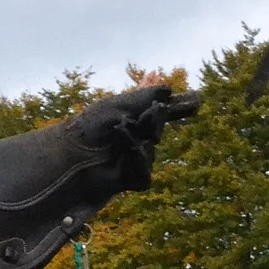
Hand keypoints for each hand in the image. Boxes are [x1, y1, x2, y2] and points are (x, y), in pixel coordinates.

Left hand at [70, 83, 200, 193]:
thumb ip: (146, 96)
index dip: (177, 107)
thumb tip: (170, 89)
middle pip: (158, 128)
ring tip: (120, 133)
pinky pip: (145, 172)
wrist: (71, 157)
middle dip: (153, 120)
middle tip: (149, 112)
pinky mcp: (130, 179)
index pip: (158, 111)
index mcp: (128, 118)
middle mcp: (132, 137)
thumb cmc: (89, 129)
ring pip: (152, 149)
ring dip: (137, 139)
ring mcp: (131, 159)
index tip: (197, 99)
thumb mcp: (118, 105)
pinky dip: (137, 161)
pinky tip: (128, 154)